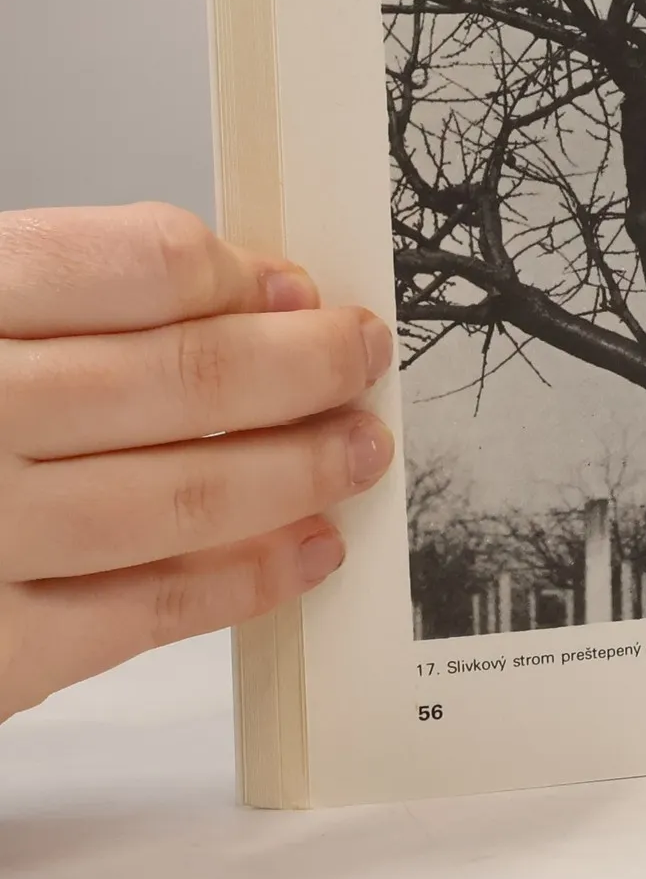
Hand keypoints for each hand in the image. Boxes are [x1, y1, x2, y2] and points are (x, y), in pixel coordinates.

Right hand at [0, 203, 392, 722]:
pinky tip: (303, 550)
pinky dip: (242, 581)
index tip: (298, 291)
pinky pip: (139, 613)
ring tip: (359, 448)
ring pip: (183, 493)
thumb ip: (49, 287)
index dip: (241, 277)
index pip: (134, 265)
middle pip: (184, 377)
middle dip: (305, 369)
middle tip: (364, 357)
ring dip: (300, 468)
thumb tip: (240, 291)